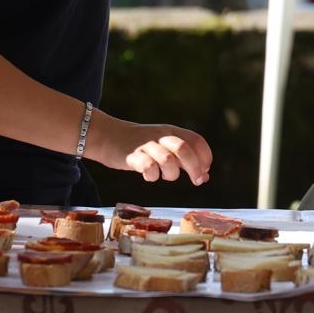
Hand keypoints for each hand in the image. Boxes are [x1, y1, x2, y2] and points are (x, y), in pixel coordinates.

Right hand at [91, 117, 212, 185]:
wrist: (108, 136)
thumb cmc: (140, 145)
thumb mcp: (163, 146)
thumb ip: (183, 159)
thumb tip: (205, 175)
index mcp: (171, 132)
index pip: (196, 140)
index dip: (205, 156)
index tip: (205, 170)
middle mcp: (161, 136)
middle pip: (184, 148)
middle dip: (194, 167)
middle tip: (197, 181)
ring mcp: (146, 145)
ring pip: (167, 159)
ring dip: (172, 173)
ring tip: (165, 176)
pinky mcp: (131, 156)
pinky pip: (148, 167)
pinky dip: (153, 176)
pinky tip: (150, 176)